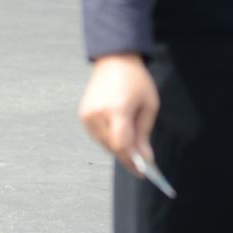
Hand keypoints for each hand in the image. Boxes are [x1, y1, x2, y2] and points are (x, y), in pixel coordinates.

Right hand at [78, 54, 158, 175]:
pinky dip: (109, 139)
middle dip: (128, 156)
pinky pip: (97, 136)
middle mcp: (97, 113)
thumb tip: (144, 158)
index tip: (143, 172)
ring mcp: (87, 114)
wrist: (114, 60)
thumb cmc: (135, 80)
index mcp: (116, 109)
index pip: (122, 145)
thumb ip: (144, 134)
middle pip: (113, 147)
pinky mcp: (83, 115)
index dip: (132, 161)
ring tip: (132, 143)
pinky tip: (120, 133)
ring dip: (118, 147)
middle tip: (142, 161)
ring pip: (104, 144)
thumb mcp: (149, 106)